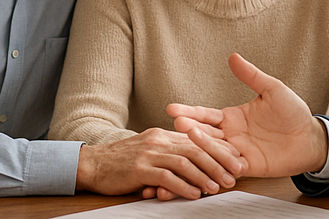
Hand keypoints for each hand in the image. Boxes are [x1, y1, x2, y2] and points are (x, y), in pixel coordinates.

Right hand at [75, 127, 238, 200]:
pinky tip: (194, 193)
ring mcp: (149, 153)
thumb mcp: (150, 150)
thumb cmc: (123, 161)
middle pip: (196, 149)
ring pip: (184, 162)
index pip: (198, 140)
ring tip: (216, 187)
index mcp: (164, 134)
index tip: (235, 161)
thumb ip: (170, 153)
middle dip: (218, 163)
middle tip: (232, 176)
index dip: (219, 150)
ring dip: (204, 176)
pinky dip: (183, 186)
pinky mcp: (139, 168)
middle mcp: (159, 140)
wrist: (93, 164)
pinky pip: (166, 177)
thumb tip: (197, 163)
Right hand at [167, 53, 328, 177]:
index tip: (171, 108)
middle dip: (191, 128)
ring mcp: (238, 152)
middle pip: (205, 133)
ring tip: (190, 136)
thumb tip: (233, 56)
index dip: (190, 111)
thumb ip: (251, 76)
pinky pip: (230, 167)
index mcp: (232, 117)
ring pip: (215, 150)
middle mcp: (231, 135)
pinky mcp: (248, 167)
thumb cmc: (292, 112)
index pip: (205, 114)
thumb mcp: (272, 89)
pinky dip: (220, 165)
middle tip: (177, 123)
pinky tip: (210, 163)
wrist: (309, 137)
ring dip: (202, 145)